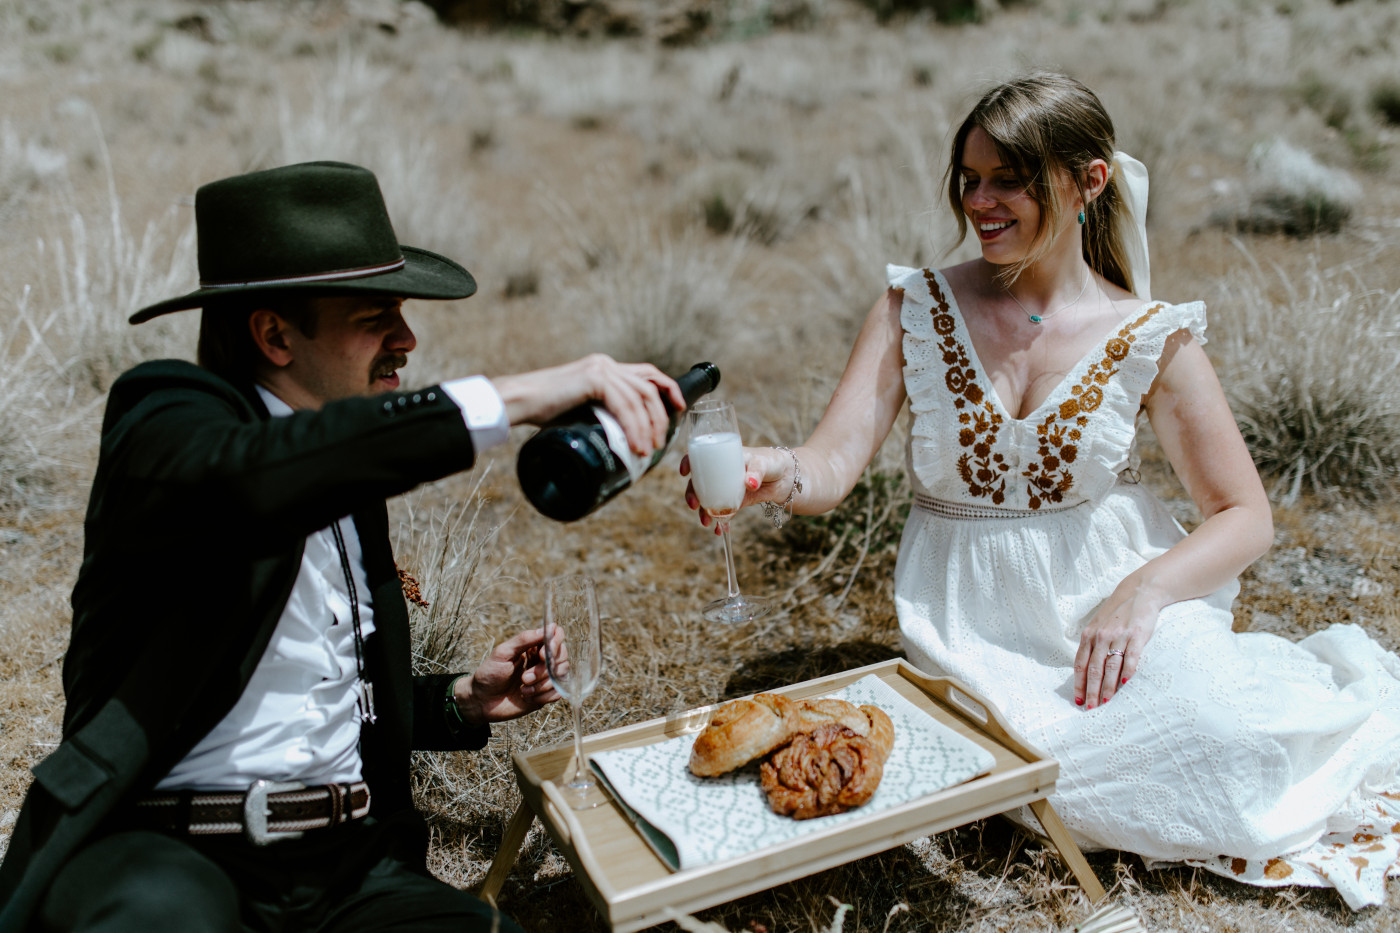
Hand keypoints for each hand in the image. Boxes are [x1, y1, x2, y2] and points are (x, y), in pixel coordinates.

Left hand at [452, 628, 561, 723]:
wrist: (482, 701)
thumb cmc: (489, 673)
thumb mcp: (502, 653)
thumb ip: (523, 639)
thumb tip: (547, 628)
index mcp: (533, 646)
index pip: (557, 636)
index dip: (554, 643)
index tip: (540, 654)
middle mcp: (542, 660)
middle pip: (562, 657)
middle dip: (543, 670)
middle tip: (525, 677)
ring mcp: (545, 677)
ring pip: (560, 676)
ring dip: (541, 685)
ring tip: (522, 689)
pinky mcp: (546, 694)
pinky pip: (557, 693)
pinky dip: (542, 696)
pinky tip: (527, 697)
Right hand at [495, 354, 684, 456]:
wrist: (518, 401)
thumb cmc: (542, 411)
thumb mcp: (579, 410)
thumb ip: (600, 414)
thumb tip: (617, 440)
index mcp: (604, 368)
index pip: (647, 374)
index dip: (667, 389)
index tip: (678, 410)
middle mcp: (606, 364)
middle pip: (649, 388)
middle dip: (661, 417)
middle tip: (660, 443)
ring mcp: (600, 369)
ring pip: (640, 398)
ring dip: (648, 427)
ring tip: (647, 451)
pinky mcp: (593, 378)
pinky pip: (624, 405)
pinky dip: (633, 427)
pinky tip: (635, 443)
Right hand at [680, 445, 789, 533]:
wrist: (788, 479)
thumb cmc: (774, 462)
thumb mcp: (765, 463)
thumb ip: (757, 472)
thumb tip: (749, 483)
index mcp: (724, 457)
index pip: (700, 455)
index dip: (689, 462)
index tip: (685, 473)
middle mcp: (721, 472)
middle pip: (699, 481)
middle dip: (693, 494)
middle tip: (695, 506)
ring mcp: (727, 488)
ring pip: (708, 498)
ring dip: (704, 511)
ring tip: (707, 522)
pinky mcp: (736, 501)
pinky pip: (723, 511)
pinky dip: (720, 521)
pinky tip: (721, 530)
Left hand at [1073, 581, 1163, 708]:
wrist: (1138, 592)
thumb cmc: (1116, 613)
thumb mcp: (1098, 625)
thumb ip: (1092, 644)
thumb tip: (1085, 669)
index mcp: (1089, 635)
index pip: (1080, 664)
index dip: (1079, 683)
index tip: (1078, 699)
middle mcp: (1101, 636)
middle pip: (1094, 669)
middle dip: (1092, 691)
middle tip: (1091, 708)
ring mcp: (1119, 636)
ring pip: (1110, 667)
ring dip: (1108, 687)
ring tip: (1106, 702)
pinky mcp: (1136, 636)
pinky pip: (1131, 657)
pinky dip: (1127, 671)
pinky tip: (1124, 684)